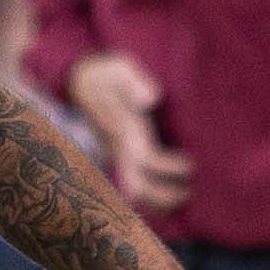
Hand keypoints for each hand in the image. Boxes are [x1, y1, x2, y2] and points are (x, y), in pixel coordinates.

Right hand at [64, 51, 192, 214]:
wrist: (78, 80)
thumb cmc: (104, 72)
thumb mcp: (118, 67)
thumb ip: (133, 81)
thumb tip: (151, 98)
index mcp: (121, 129)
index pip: (144, 158)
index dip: (168, 167)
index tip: (191, 165)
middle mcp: (119, 148)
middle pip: (138, 186)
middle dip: (163, 197)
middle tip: (190, 194)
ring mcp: (119, 154)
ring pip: (136, 190)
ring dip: (159, 201)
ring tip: (187, 198)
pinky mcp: (122, 155)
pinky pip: (137, 183)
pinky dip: (155, 195)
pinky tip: (176, 194)